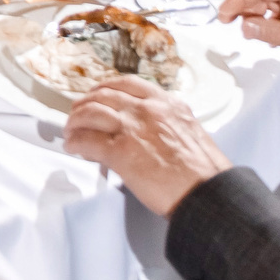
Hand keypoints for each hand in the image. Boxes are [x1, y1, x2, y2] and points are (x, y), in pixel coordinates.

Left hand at [62, 77, 235, 218]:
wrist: (207, 195)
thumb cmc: (204, 173)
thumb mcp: (189, 132)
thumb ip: (166, 123)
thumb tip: (147, 131)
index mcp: (167, 104)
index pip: (127, 84)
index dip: (106, 89)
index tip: (97, 95)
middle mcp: (147, 109)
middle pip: (103, 96)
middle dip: (85, 104)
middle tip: (78, 114)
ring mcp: (132, 128)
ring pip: (90, 112)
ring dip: (75, 122)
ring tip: (71, 132)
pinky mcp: (120, 152)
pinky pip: (87, 140)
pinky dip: (75, 142)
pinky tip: (73, 147)